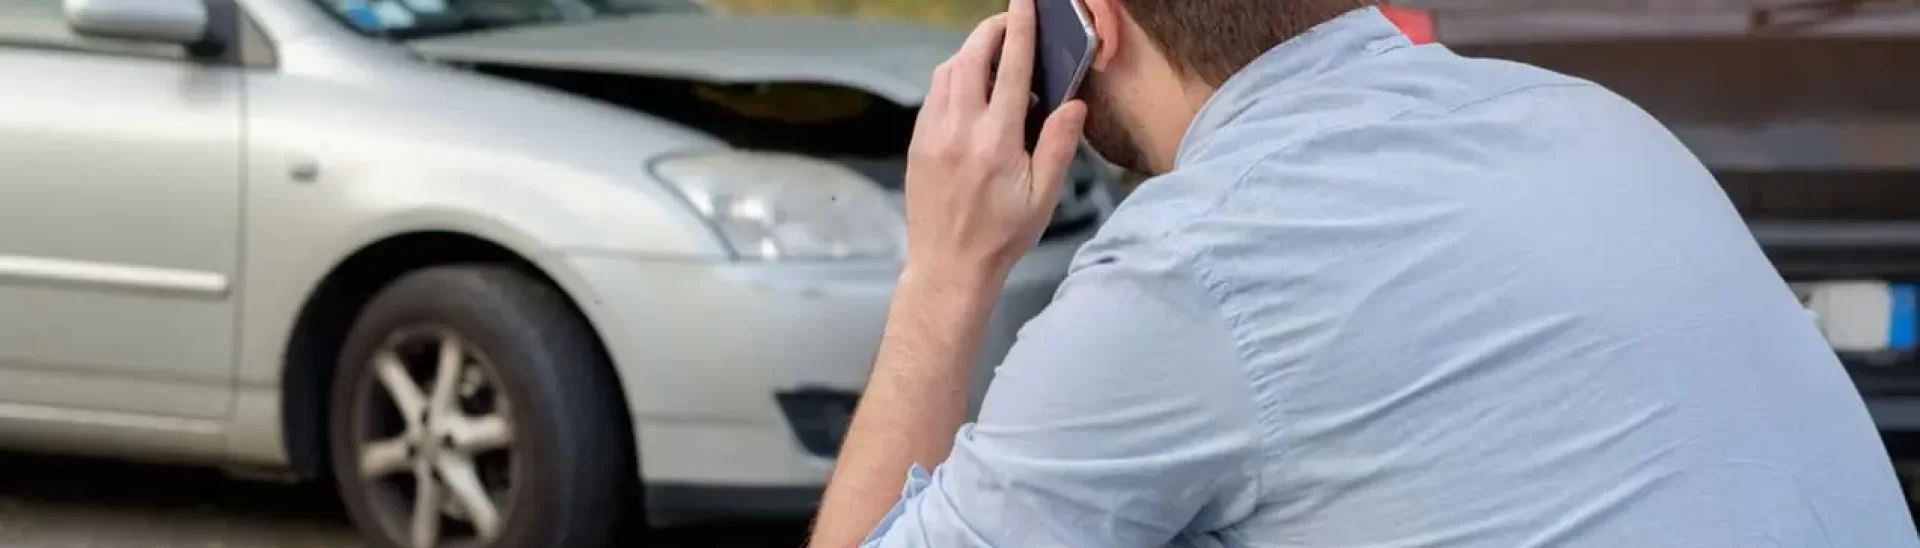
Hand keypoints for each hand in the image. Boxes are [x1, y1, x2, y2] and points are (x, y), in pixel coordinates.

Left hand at [903, 0, 1087, 283]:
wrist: (948, 267)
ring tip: (993, 51)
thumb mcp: (1043, 196)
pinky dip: (952, 76)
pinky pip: (933, 93)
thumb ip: (1059, 145)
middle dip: (991, 31)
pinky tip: (969, 85)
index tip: (1025, 2)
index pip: (1011, 69)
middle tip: (1011, 21)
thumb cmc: (1001, 236)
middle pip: (971, 58)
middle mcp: (959, 131)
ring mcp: (932, 134)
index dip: (1020, 28)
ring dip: (970, 51)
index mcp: (996, 142)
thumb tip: (1074, 103)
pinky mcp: (917, 143)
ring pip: (947, 71)